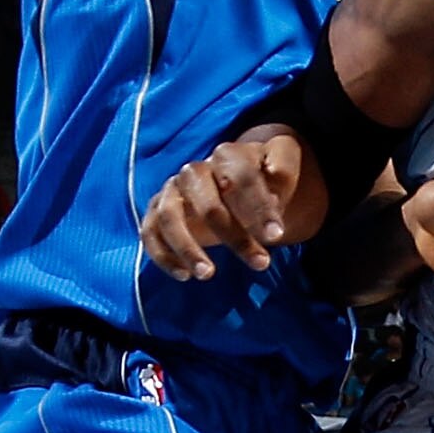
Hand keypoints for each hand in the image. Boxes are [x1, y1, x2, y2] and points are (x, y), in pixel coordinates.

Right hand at [141, 130, 319, 281]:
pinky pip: (149, 233)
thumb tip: (275, 174)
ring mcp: (171, 192)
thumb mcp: (282, 161)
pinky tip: (185, 276)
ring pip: (169, 217)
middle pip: (208, 205)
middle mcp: (194, 172)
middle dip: (235, 236)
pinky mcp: (155, 213)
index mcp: (226, 156)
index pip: (241, 179)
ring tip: (208, 274)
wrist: (233, 182)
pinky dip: (162, 255)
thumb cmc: (261, 177)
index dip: (259, 207)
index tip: (276, 236)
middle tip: (261, 262)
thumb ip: (283, 164)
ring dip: (187, 248)